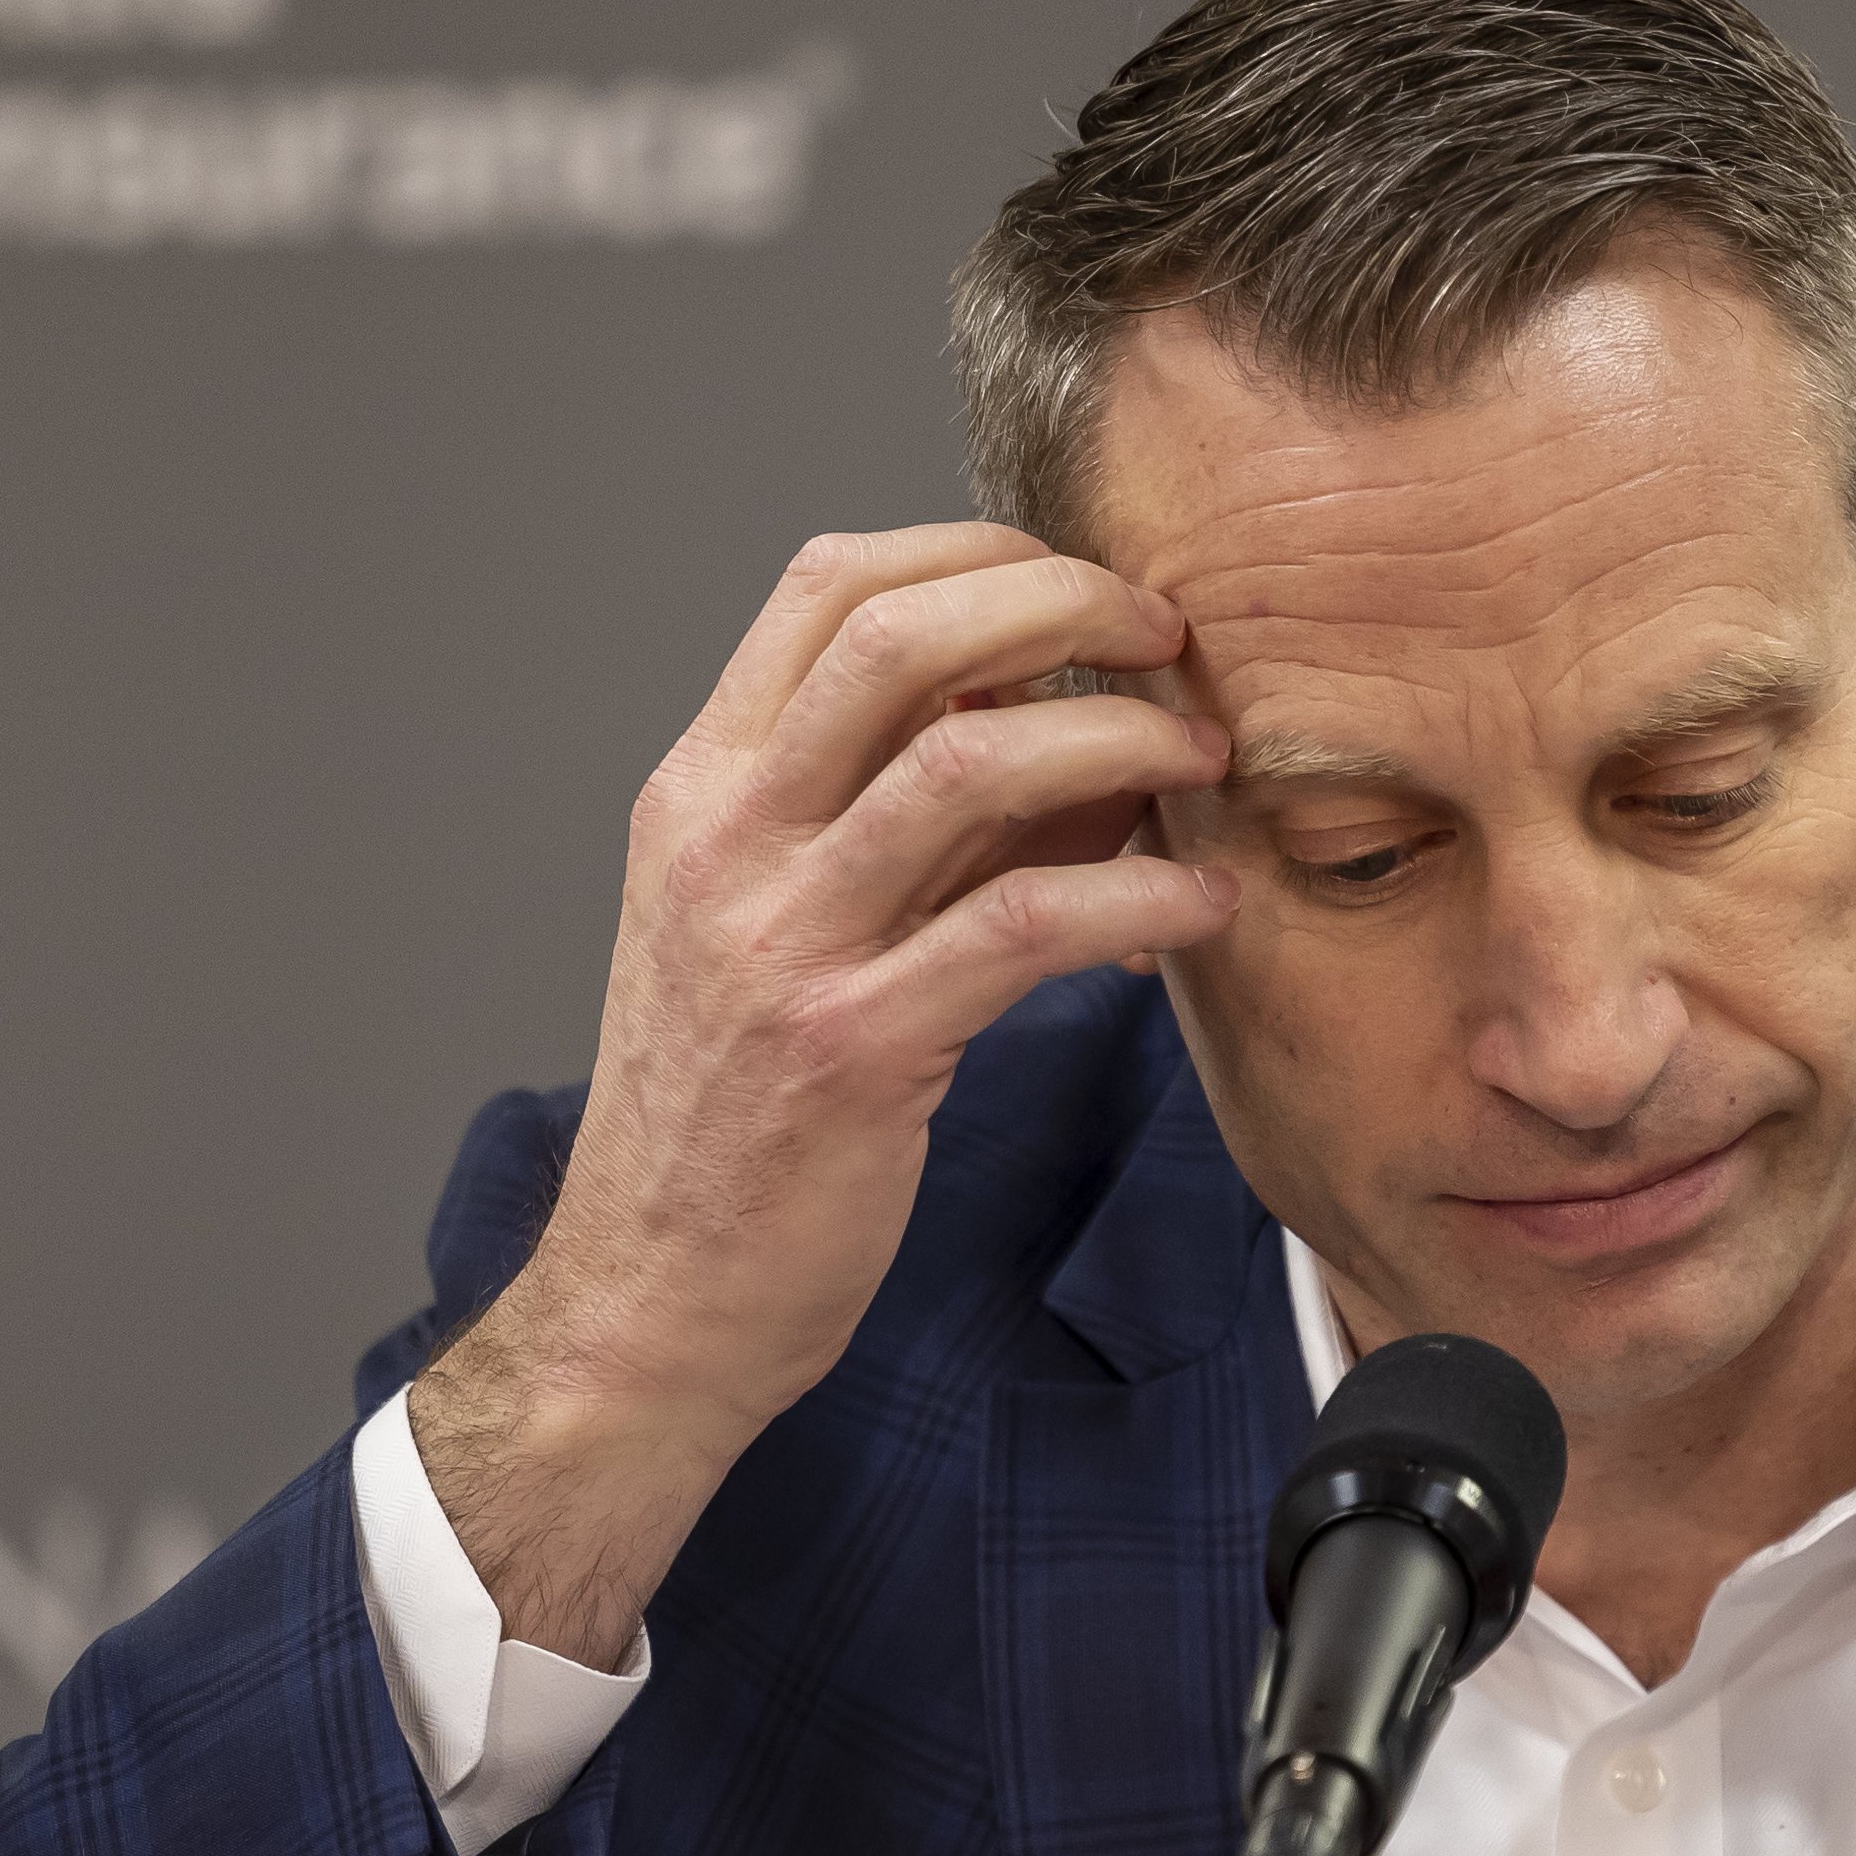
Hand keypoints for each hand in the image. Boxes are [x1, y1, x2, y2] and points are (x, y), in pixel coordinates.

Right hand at [412, 523, 1236, 1660]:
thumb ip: (908, 831)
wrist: (649, 1300)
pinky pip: (1024, 923)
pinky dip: (1139, 899)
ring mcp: (782, 940)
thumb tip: (1081, 747)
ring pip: (969, 759)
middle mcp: (727, 840)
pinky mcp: (854, 1047)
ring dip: (1119, 739)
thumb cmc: (734, 1121)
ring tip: (1206, 763)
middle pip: (900, 633)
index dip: (977, 555)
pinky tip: (1204, 911)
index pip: (828, 588)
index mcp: (702, 793)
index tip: (1086, 588)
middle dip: (1062, 604)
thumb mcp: (787, 937)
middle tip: (1170, 641)